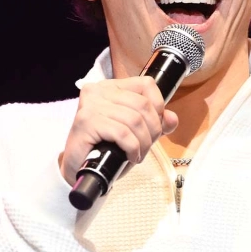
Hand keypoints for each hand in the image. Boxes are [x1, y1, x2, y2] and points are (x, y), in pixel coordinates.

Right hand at [59, 76, 178, 184]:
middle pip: (143, 104)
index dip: (158, 105)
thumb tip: (172, 118)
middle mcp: (100, 90)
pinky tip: (130, 156)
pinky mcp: (87, 121)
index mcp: (112, 87)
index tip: (156, 126)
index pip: (146, 84)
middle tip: (147, 146)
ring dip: (143, 142)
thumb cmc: (105, 148)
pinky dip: (132, 148)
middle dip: (153, 130)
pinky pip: (122, 133)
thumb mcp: (135, 133)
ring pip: (134, 120)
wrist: (78, 167)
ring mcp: (91, 104)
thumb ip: (154, 123)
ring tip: (138, 154)